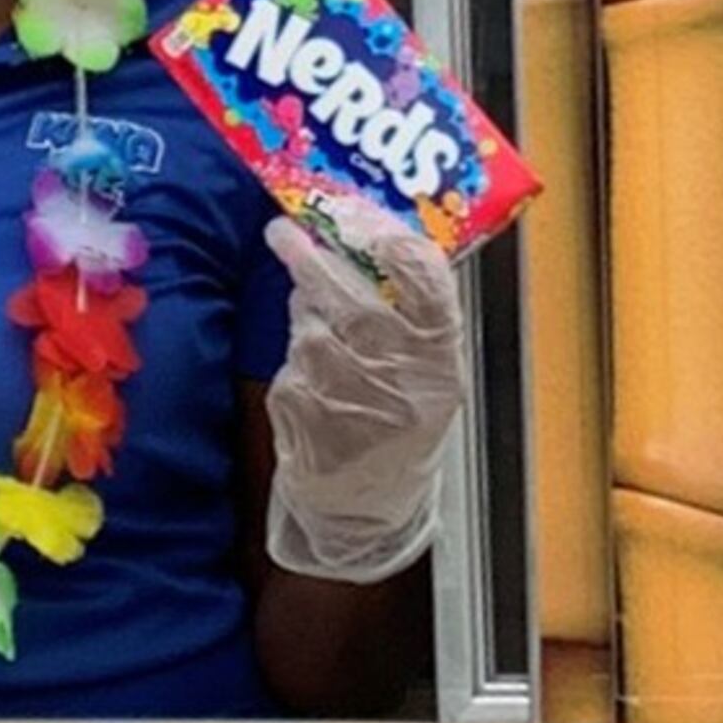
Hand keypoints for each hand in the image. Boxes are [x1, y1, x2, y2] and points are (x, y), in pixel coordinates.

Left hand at [260, 195, 468, 582]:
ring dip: (304, 310)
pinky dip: (296, 355)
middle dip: (311, 257)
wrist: (368, 507)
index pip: (424, 280)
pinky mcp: (302, 412)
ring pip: (309, 324)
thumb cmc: (404, 421)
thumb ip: (415, 314)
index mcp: (438, 357)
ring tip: (317, 317)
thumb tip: (369, 236)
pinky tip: (314, 372)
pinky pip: (290, 361)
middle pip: (349, 296)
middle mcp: (395, 376)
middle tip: (284, 230)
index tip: (359, 214)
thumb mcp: (431, 372)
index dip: (389, 238)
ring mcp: (344, 396)